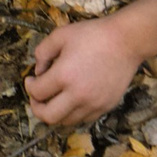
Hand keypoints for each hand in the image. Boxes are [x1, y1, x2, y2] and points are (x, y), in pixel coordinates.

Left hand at [24, 17, 142, 125]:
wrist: (126, 41)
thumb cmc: (92, 35)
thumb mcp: (60, 35)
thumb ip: (42, 53)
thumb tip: (38, 72)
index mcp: (64, 76)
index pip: (37, 93)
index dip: (29, 86)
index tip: (31, 79)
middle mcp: (78, 95)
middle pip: (48, 117)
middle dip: (37, 108)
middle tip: (37, 96)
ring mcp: (94, 104)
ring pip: (66, 121)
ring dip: (56, 112)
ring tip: (54, 98)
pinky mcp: (106, 107)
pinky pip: (84, 119)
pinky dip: (73, 113)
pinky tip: (72, 99)